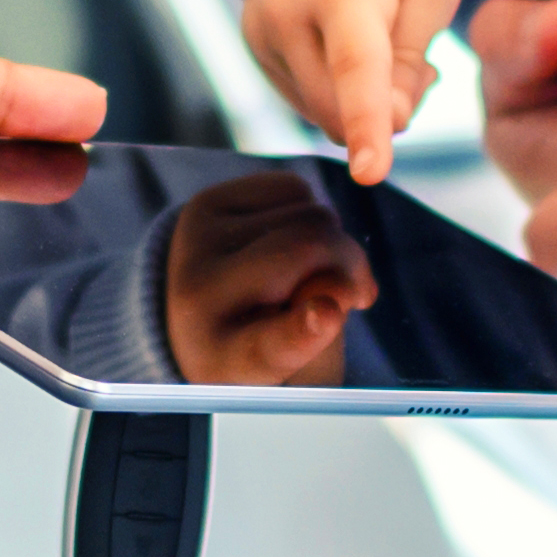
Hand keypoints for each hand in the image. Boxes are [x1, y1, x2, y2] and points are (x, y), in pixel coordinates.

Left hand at [160, 170, 384, 384]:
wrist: (198, 320)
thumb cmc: (264, 350)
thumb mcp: (303, 365)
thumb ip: (324, 337)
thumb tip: (333, 283)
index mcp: (222, 362)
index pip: (268, 344)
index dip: (302, 328)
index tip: (329, 312)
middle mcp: (197, 298)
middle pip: (306, 249)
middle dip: (351, 264)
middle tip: (360, 294)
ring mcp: (195, 243)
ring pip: (311, 215)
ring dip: (333, 244)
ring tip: (312, 276)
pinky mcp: (204, 205)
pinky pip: (293, 191)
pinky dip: (309, 214)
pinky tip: (288, 246)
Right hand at [243, 0, 465, 180]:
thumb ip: (414, 53)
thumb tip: (392, 122)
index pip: (355, 65)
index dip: (367, 122)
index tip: (372, 172)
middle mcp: (285, 11)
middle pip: (338, 106)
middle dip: (387, 110)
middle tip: (422, 68)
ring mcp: (259, 31)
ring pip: (321, 112)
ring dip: (362, 104)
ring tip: (387, 47)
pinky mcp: (252, 46)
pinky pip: (304, 100)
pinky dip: (337, 93)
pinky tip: (353, 51)